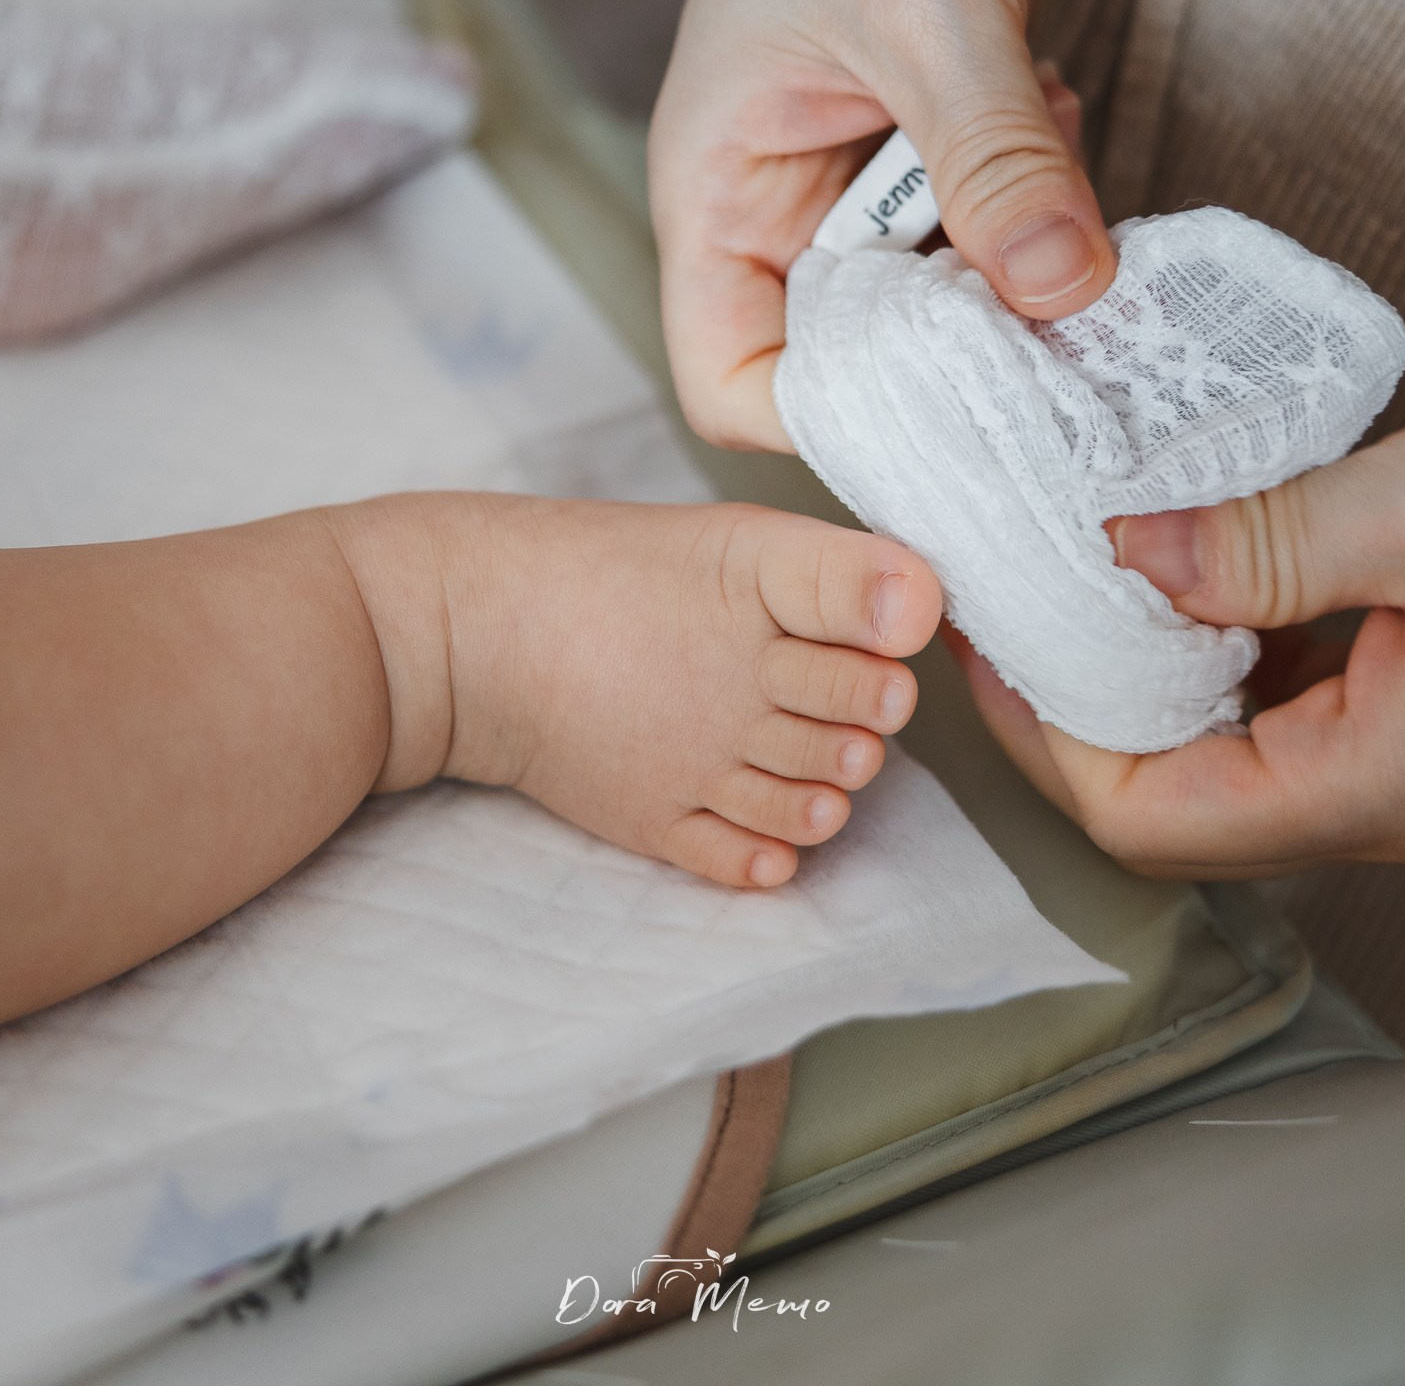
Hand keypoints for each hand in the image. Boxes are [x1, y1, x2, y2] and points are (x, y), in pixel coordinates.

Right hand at [360, 496, 941, 891]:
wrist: (478, 630)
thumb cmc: (615, 570)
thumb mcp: (734, 542)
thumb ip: (835, 573)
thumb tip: (926, 604)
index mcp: (759, 602)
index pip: (870, 655)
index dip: (889, 667)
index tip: (886, 661)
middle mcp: (733, 692)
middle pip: (845, 739)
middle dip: (864, 734)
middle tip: (858, 724)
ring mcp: (692, 765)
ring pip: (804, 810)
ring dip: (828, 799)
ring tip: (824, 778)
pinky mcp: (652, 819)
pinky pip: (735, 863)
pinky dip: (769, 859)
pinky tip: (775, 842)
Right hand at [649, 0, 1111, 450]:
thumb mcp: (926, 10)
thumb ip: (991, 161)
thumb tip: (1065, 297)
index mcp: (718, 192)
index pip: (736, 380)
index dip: (833, 418)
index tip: (955, 405)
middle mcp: (780, 203)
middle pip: (855, 357)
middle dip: (956, 348)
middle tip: (1057, 316)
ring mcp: (860, 174)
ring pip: (939, 296)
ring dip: (1015, 264)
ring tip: (1057, 171)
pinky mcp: (934, 139)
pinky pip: (993, 227)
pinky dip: (1042, 204)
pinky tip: (1058, 112)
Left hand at [962, 375, 1404, 876]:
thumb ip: (1249, 545)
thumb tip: (1117, 556)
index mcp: (1365, 786)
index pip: (1144, 818)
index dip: (1042, 741)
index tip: (984, 646)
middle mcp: (1379, 796)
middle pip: (1174, 792)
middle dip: (1076, 705)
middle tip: (1013, 599)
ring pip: (1229, 741)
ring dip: (1147, 666)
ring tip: (1080, 565)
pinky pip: (1293, 690)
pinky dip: (1226, 635)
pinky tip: (1197, 556)